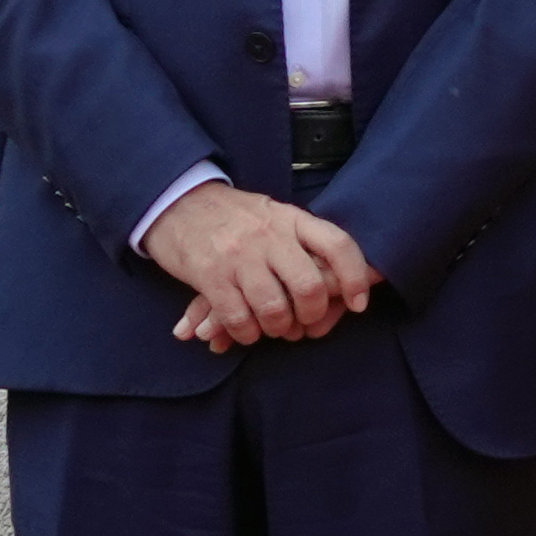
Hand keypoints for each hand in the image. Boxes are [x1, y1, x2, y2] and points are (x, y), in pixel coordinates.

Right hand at [147, 181, 378, 349]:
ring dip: (278, 329)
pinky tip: (246, 330)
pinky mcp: (210, 275)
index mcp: (291, 218)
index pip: (337, 245)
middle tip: (305, 323)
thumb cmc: (234, 216)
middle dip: (312, 315)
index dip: (355, 278)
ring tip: (274, 328)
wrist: (176, 201)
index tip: (359, 302)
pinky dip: (246, 333)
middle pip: (309, 287)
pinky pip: (238, 318)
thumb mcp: (274, 215)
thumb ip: (304, 240)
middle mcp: (269, 236)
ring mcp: (239, 256)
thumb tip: (347, 274)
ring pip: (275, 309)